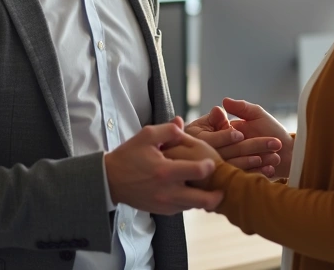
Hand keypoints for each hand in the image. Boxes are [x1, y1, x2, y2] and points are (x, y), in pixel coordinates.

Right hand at [104, 119, 222, 214]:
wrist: (110, 180)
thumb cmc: (129, 156)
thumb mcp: (146, 136)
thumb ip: (167, 129)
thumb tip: (182, 122)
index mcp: (165, 171)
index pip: (198, 171)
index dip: (209, 166)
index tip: (211, 161)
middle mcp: (167, 191)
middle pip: (203, 200)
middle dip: (217, 195)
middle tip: (222, 186)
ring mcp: (165, 204)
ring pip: (195, 206)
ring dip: (203, 198)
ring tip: (208, 187)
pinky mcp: (163, 211)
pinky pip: (184, 208)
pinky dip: (190, 201)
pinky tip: (191, 190)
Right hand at [218, 98, 295, 178]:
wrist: (288, 152)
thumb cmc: (273, 130)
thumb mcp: (258, 115)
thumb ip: (242, 108)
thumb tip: (224, 100)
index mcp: (226, 134)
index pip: (220, 136)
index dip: (231, 135)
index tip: (244, 134)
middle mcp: (226, 150)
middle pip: (230, 151)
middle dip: (253, 146)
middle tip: (274, 143)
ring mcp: (233, 165)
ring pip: (236, 165)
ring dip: (258, 161)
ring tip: (275, 157)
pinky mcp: (242, 177)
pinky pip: (245, 176)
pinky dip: (260, 172)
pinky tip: (271, 168)